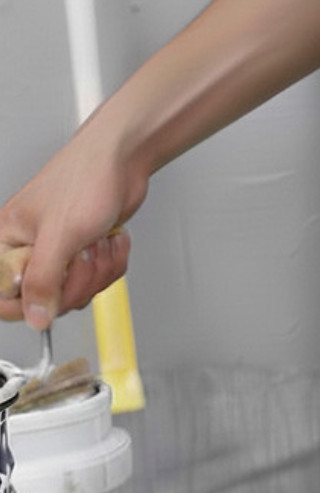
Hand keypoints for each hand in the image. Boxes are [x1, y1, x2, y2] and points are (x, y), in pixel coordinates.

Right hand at [0, 126, 143, 329]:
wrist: (122, 162)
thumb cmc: (85, 182)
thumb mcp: (60, 236)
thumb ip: (43, 280)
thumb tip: (33, 317)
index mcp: (8, 241)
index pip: (5, 295)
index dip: (29, 305)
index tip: (53, 296)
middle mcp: (32, 249)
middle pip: (51, 299)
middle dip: (78, 280)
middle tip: (82, 254)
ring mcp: (62, 253)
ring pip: (81, 290)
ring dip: (99, 268)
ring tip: (96, 240)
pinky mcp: (86, 253)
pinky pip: (101, 278)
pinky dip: (113, 260)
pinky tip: (109, 238)